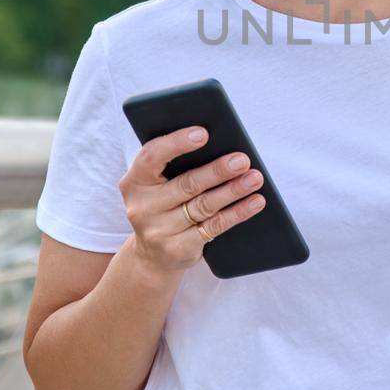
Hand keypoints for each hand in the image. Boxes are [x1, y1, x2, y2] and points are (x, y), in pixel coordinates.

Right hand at [118, 126, 265, 271]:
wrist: (152, 256)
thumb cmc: (163, 205)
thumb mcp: (158, 185)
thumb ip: (176, 165)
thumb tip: (220, 143)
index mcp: (134, 181)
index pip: (152, 156)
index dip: (177, 143)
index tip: (203, 133)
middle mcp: (142, 206)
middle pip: (186, 184)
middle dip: (217, 170)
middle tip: (242, 160)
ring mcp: (158, 230)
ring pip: (204, 205)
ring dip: (233, 190)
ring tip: (255, 178)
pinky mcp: (178, 248)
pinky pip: (214, 227)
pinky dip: (238, 213)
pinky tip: (255, 202)